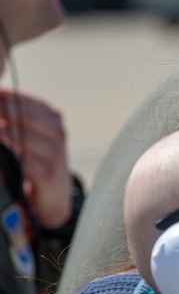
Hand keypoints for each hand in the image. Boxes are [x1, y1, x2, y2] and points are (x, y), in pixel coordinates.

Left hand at [0, 89, 72, 227]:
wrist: (55, 196)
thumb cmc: (36, 162)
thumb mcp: (30, 137)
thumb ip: (16, 120)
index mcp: (53, 120)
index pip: (27, 101)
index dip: (7, 97)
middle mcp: (57, 133)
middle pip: (26, 116)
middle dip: (2, 111)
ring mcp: (56, 153)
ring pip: (25, 136)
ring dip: (2, 131)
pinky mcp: (49, 173)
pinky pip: (25, 160)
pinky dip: (10, 154)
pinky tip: (3, 153)